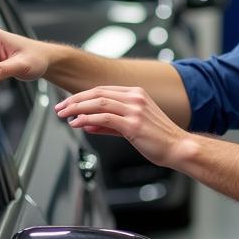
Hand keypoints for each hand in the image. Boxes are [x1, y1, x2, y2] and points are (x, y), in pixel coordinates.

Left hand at [56, 86, 187, 167]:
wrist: (178, 147)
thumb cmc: (159, 139)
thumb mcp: (132, 127)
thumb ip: (109, 125)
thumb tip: (88, 123)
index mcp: (136, 94)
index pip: (102, 90)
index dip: (81, 96)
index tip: (68, 103)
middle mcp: (135, 97)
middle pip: (97, 93)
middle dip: (75, 100)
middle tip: (60, 108)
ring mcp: (135, 109)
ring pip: (99, 102)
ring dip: (77, 108)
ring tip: (64, 114)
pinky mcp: (133, 123)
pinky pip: (105, 117)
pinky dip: (87, 119)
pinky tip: (77, 123)